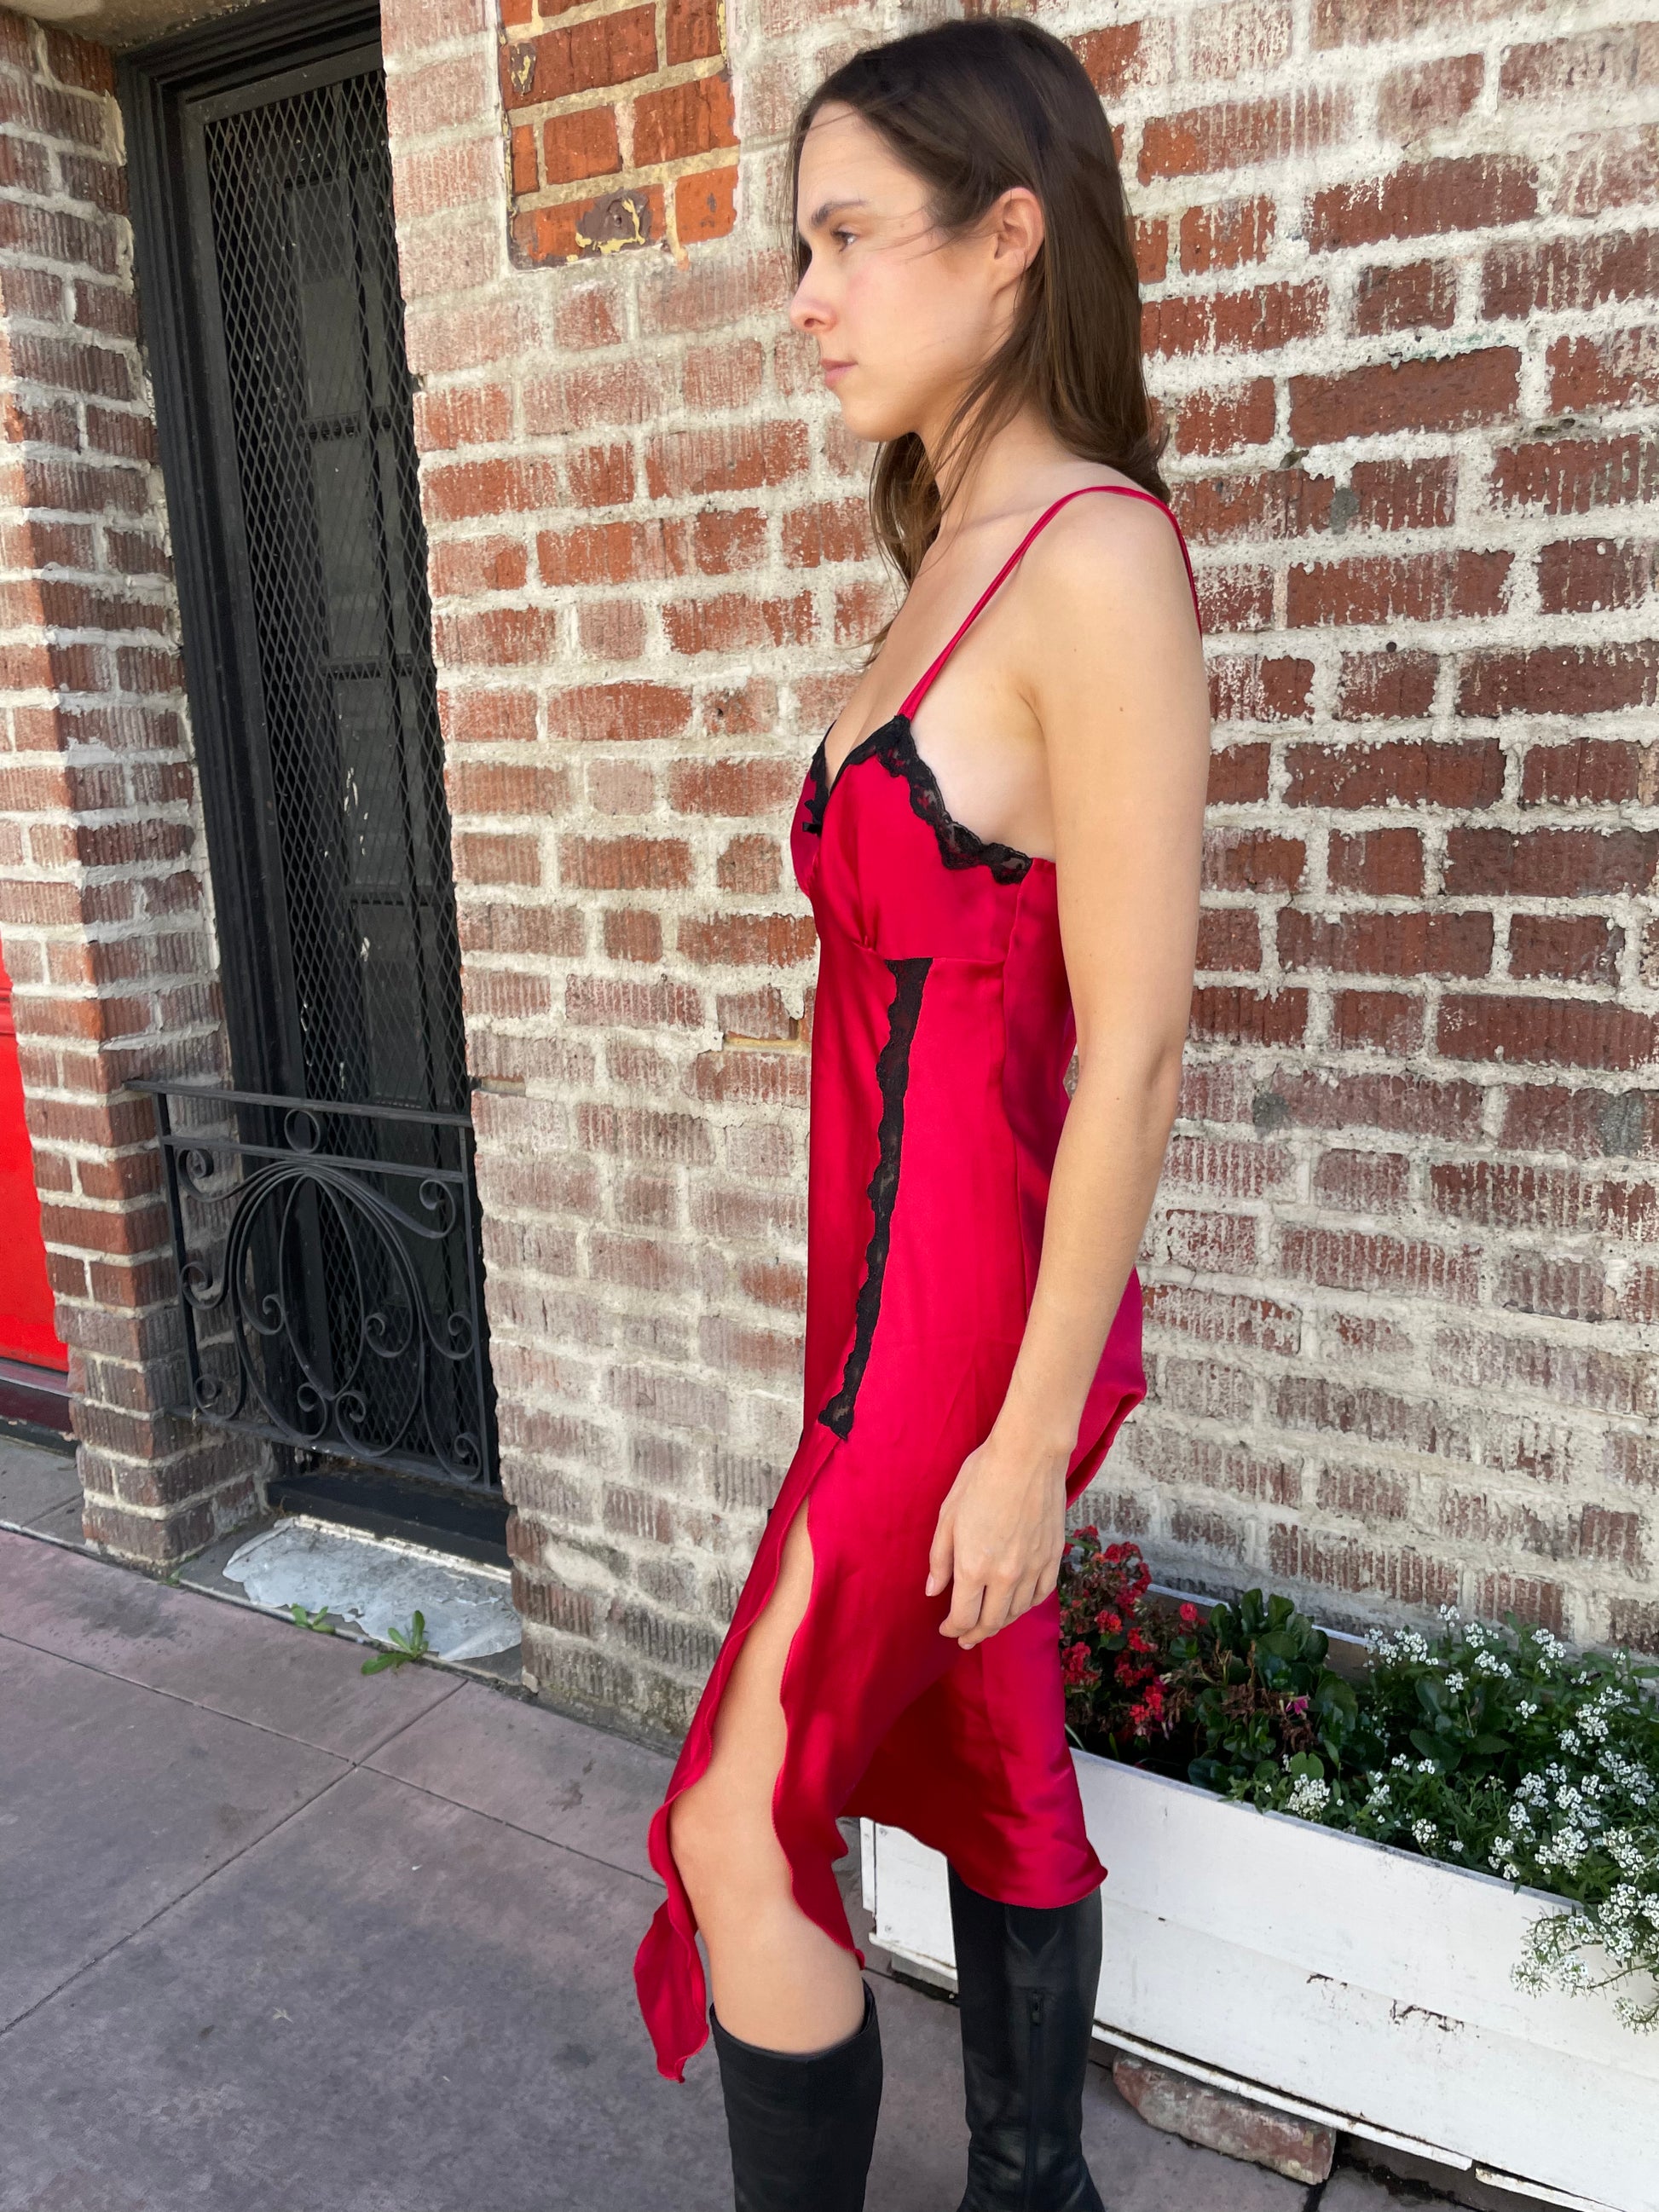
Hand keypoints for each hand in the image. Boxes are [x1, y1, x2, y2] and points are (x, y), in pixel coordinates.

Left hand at [925, 1427, 1069, 1649]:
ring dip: (1000, 1623)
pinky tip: (1018, 1604)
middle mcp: (1005, 1575)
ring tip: (989, 1623)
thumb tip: (933, 1589)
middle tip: (965, 1638)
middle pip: (991, 1622)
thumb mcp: (948, 1516)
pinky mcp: (1052, 1557)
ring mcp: (1033, 1568)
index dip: (952, 1628)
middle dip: (975, 1634)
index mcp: (973, 1566)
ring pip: (1017, 1612)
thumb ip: (940, 1558)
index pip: (963, 1616)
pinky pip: (1041, 1594)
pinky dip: (1027, 1605)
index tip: (946, 1628)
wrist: (1028, 1456)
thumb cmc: (981, 1479)